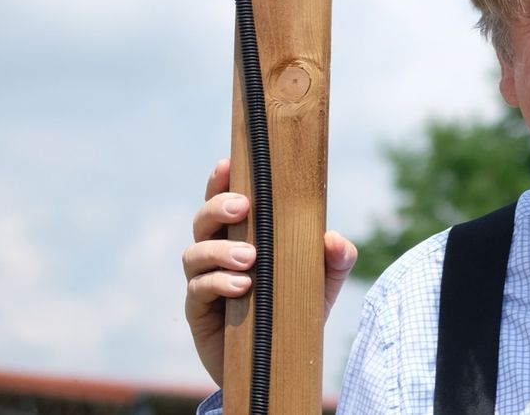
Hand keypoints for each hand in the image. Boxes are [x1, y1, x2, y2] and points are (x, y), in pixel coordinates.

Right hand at [182, 158, 357, 386]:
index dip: (220, 182)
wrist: (280, 364)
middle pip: (202, 221)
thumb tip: (334, 240)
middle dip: (217, 208)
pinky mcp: (198, 312)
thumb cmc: (296, 312)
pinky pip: (197, 290)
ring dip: (219, 250)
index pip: (224, 203)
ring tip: (249, 258)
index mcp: (241, 237)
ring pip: (194, 254)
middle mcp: (216, 255)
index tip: (227, 164)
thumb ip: (335, 260)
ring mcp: (203, 282)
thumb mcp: (323, 284)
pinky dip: (218, 284)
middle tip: (243, 208)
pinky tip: (242, 286)